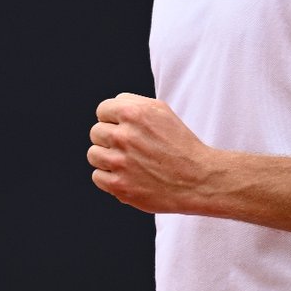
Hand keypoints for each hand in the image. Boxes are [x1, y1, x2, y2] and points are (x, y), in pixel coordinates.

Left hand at [87, 93, 211, 212]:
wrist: (197, 180)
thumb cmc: (181, 145)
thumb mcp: (162, 112)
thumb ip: (133, 104)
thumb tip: (109, 110)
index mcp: (134, 113)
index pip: (102, 110)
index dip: (112, 119)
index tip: (123, 128)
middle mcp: (124, 136)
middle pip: (96, 132)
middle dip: (110, 139)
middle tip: (129, 148)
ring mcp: (120, 162)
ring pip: (93, 154)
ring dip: (107, 158)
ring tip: (126, 162)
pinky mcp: (119, 185)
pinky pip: (97, 176)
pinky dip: (109, 178)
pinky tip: (126, 176)